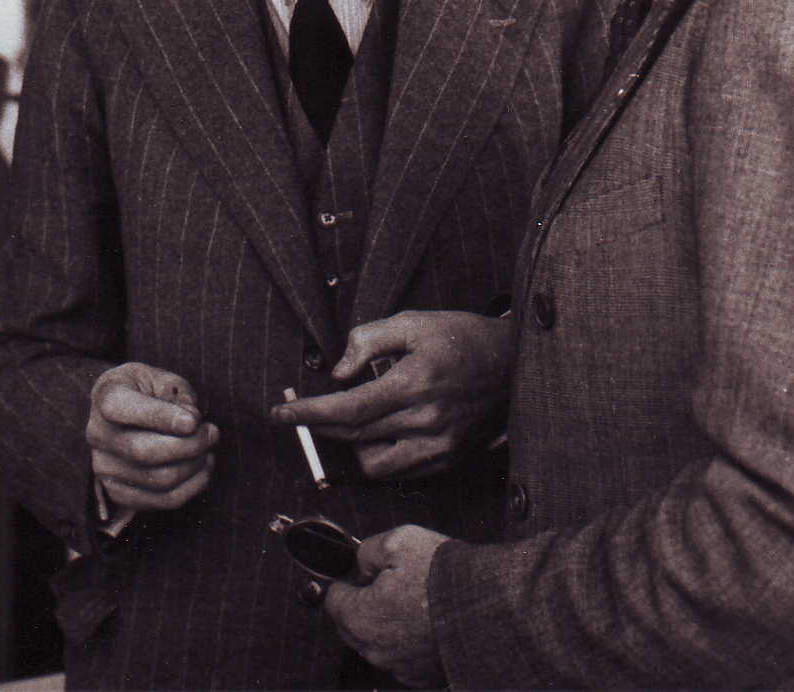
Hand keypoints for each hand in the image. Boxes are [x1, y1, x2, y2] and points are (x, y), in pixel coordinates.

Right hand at [87, 362, 217, 512]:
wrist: (125, 413)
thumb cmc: (148, 391)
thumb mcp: (163, 379)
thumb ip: (179, 397)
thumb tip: (192, 426)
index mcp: (105, 396)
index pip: (122, 410)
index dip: (160, 417)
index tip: (193, 421)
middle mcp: (98, 434)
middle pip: (145, 452)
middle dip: (190, 445)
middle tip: (212, 433)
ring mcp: (104, 467)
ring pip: (159, 479)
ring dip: (194, 466)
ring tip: (207, 450)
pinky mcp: (118, 492)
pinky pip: (163, 500)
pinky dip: (192, 487)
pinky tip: (202, 469)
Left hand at [268, 310, 511, 478]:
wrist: (514, 364)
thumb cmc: (462, 338)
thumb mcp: (413, 322)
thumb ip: (369, 342)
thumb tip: (338, 372)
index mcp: (414, 384)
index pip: (347, 409)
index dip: (307, 413)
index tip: (280, 413)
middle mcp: (426, 421)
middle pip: (353, 436)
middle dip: (319, 426)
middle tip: (301, 411)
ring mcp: (438, 446)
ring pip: (372, 463)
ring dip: (351, 444)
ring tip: (354, 417)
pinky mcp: (447, 460)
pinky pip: (398, 472)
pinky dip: (378, 456)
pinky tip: (378, 432)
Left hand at [324, 525, 446, 686]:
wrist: (492, 608)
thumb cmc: (445, 578)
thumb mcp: (396, 542)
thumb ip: (366, 552)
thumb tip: (361, 563)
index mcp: (361, 618)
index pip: (333, 600)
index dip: (347, 581)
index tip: (360, 573)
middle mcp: (376, 650)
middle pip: (352, 625)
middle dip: (363, 604)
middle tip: (387, 584)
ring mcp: (401, 667)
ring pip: (378, 643)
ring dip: (387, 624)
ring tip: (413, 600)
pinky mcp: (424, 676)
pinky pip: (404, 657)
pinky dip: (409, 641)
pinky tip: (426, 621)